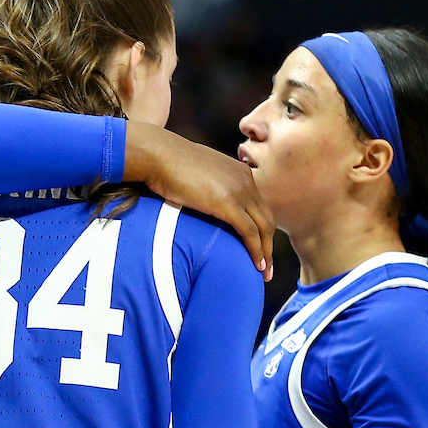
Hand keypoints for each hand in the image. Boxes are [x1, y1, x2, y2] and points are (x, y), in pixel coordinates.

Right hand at [125, 122, 274, 279]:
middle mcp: (246, 180)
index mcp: (240, 173)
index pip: (259, 206)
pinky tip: (256, 265)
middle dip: (269, 245)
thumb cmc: (166, 163)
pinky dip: (256, 251)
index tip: (258, 249)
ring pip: (263, 228)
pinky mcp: (228, 203)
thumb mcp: (195, 173)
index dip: (261, 230)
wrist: (158, 154)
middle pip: (267, 218)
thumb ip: (206, 186)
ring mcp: (239, 191)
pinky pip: (250, 232)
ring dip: (266, 253)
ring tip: (263, 273)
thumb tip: (197, 199)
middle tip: (266, 267)